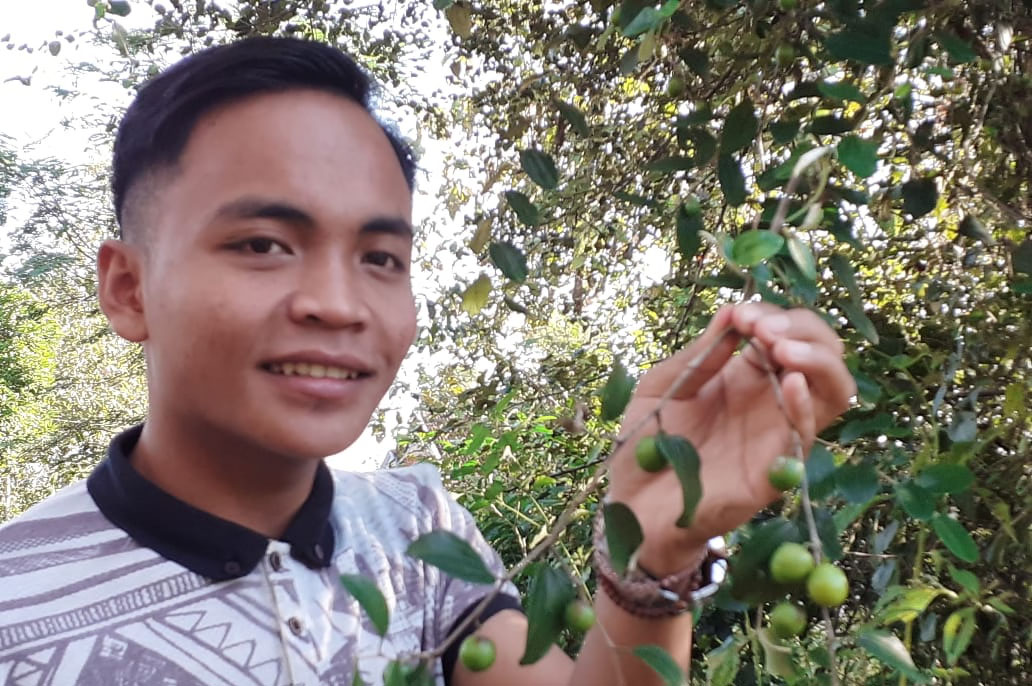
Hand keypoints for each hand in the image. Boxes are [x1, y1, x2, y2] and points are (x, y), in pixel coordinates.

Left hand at [607, 303, 855, 575]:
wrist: (632, 507)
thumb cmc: (645, 445)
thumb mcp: (662, 386)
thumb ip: (698, 354)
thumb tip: (730, 313)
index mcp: (744, 374)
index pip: (784, 332)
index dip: (771, 315)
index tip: (741, 315)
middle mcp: (770, 400)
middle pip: (821, 354)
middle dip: (803, 329)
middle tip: (765, 328)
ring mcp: (777, 434)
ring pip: (833, 391)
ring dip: (817, 361)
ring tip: (783, 348)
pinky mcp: (775, 471)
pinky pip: (806, 436)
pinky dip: (806, 405)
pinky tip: (788, 381)